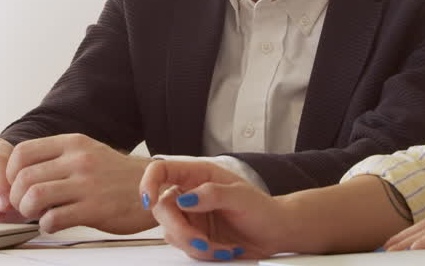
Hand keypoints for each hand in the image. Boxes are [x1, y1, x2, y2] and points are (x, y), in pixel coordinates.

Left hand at [6, 134, 153, 233]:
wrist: (152, 187)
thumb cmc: (114, 174)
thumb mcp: (87, 151)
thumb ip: (57, 156)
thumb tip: (19, 170)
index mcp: (73, 143)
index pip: (22, 152)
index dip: (9, 173)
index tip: (14, 185)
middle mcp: (78, 160)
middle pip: (24, 177)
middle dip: (15, 197)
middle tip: (23, 205)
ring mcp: (87, 184)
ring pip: (34, 196)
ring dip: (27, 211)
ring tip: (36, 214)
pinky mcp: (95, 209)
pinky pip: (53, 219)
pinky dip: (46, 225)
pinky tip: (54, 223)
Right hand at [142, 159, 285, 260]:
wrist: (274, 234)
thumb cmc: (262, 209)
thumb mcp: (241, 197)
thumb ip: (213, 194)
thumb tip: (185, 200)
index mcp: (198, 174)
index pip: (162, 170)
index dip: (149, 182)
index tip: (150, 200)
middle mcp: (190, 194)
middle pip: (162, 208)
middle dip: (181, 230)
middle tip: (202, 241)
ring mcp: (190, 216)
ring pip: (171, 232)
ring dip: (194, 245)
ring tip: (221, 247)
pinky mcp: (194, 235)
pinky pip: (184, 246)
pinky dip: (202, 253)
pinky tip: (222, 250)